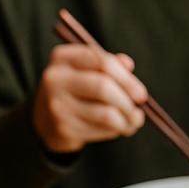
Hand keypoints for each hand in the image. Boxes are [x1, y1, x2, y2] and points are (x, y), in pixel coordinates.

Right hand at [32, 44, 146, 153]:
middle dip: (128, 101)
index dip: (127, 79)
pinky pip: (102, 129)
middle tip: (139, 111)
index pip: (101, 62)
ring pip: (106, 113)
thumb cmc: (76, 91)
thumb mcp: (87, 72)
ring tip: (133, 121)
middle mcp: (55, 78)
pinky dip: (117, 130)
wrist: (46, 122)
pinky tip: (119, 128)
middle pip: (103, 87)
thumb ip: (109, 65)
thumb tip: (128, 64)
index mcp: (63, 57)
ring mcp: (57, 103)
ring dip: (127, 120)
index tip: (141, 94)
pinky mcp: (64, 127)